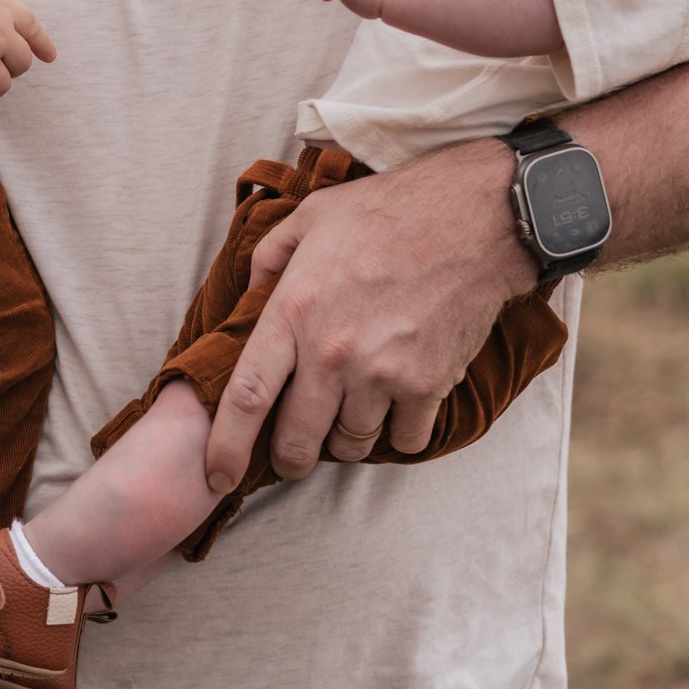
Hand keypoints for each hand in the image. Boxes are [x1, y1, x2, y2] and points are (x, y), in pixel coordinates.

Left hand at [202, 138, 537, 490]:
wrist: (471, 218)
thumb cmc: (389, 211)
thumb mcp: (312, 216)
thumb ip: (270, 256)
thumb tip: (249, 295)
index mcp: (294, 310)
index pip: (247, 397)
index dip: (226, 447)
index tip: (217, 476)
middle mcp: (333, 352)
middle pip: (296, 441)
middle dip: (290, 459)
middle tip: (294, 454)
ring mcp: (382, 374)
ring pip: (351, 445)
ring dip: (346, 437)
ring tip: (353, 408)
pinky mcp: (428, 385)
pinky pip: (405, 441)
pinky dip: (399, 433)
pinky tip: (398, 406)